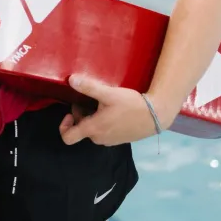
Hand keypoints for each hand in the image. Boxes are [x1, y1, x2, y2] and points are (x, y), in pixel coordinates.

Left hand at [58, 75, 174, 146]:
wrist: (156, 115)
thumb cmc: (131, 105)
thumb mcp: (109, 94)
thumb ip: (89, 87)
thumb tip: (71, 80)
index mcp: (93, 129)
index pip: (68, 137)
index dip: (64, 125)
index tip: (70, 112)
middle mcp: (99, 138)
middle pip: (81, 129)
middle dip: (81, 114)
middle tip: (89, 99)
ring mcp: (110, 140)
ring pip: (93, 129)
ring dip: (92, 117)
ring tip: (102, 102)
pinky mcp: (119, 139)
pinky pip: (104, 131)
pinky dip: (103, 121)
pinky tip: (112, 109)